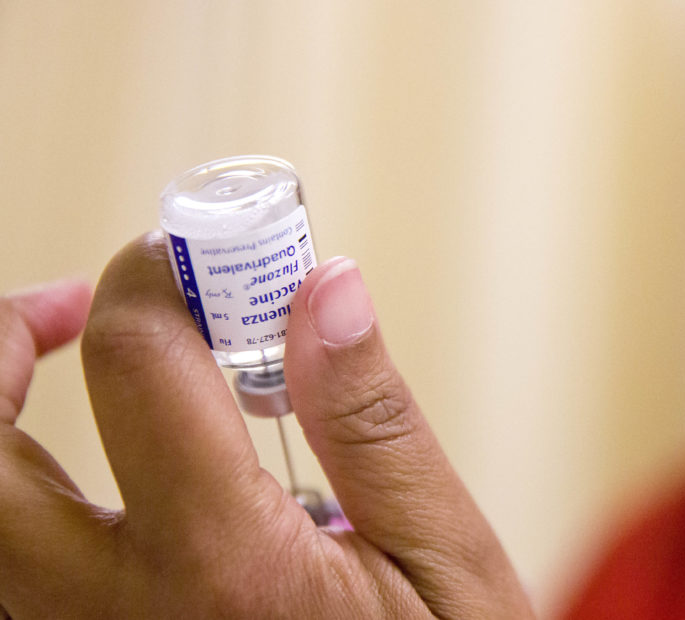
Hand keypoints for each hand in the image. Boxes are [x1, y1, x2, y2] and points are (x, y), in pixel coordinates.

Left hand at [0, 233, 534, 618]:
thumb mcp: (445, 561)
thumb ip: (375, 424)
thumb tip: (326, 289)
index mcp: (228, 570)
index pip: (142, 369)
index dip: (157, 279)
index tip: (195, 260)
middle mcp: (123, 619)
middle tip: (66, 309)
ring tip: (55, 371)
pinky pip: (14, 578)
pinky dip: (19, 501)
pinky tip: (78, 474)